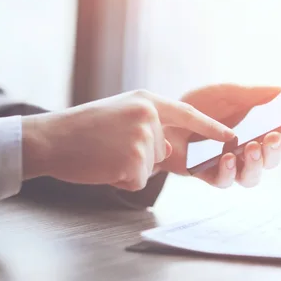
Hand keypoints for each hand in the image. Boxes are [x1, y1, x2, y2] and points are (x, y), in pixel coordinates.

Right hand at [21, 90, 234, 191]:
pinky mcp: (133, 159)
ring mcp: (142, 136)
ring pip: (149, 167)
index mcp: (146, 100)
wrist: (50, 138)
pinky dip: (121, 180)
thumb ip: (149, 129)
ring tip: (104, 154)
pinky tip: (103, 165)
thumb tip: (167, 151)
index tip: (230, 137)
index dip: (210, 127)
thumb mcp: (121, 116)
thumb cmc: (82, 130)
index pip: (187, 114)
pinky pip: (138, 180)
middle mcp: (148, 115)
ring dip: (128, 169)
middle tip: (108, 147)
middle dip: (139, 157)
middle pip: (161, 150)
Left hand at [156, 83, 280, 187]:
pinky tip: (228, 157)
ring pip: (253, 177)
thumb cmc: (199, 106)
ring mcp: (230, 165)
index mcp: (257, 129)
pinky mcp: (209, 175)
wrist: (161, 118)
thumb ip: (257, 94)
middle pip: (272, 160)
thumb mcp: (229, 93)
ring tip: (251, 147)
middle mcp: (247, 150)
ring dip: (256, 164)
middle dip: (276, 151)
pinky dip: (229, 171)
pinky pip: (225, 181)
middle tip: (274, 137)